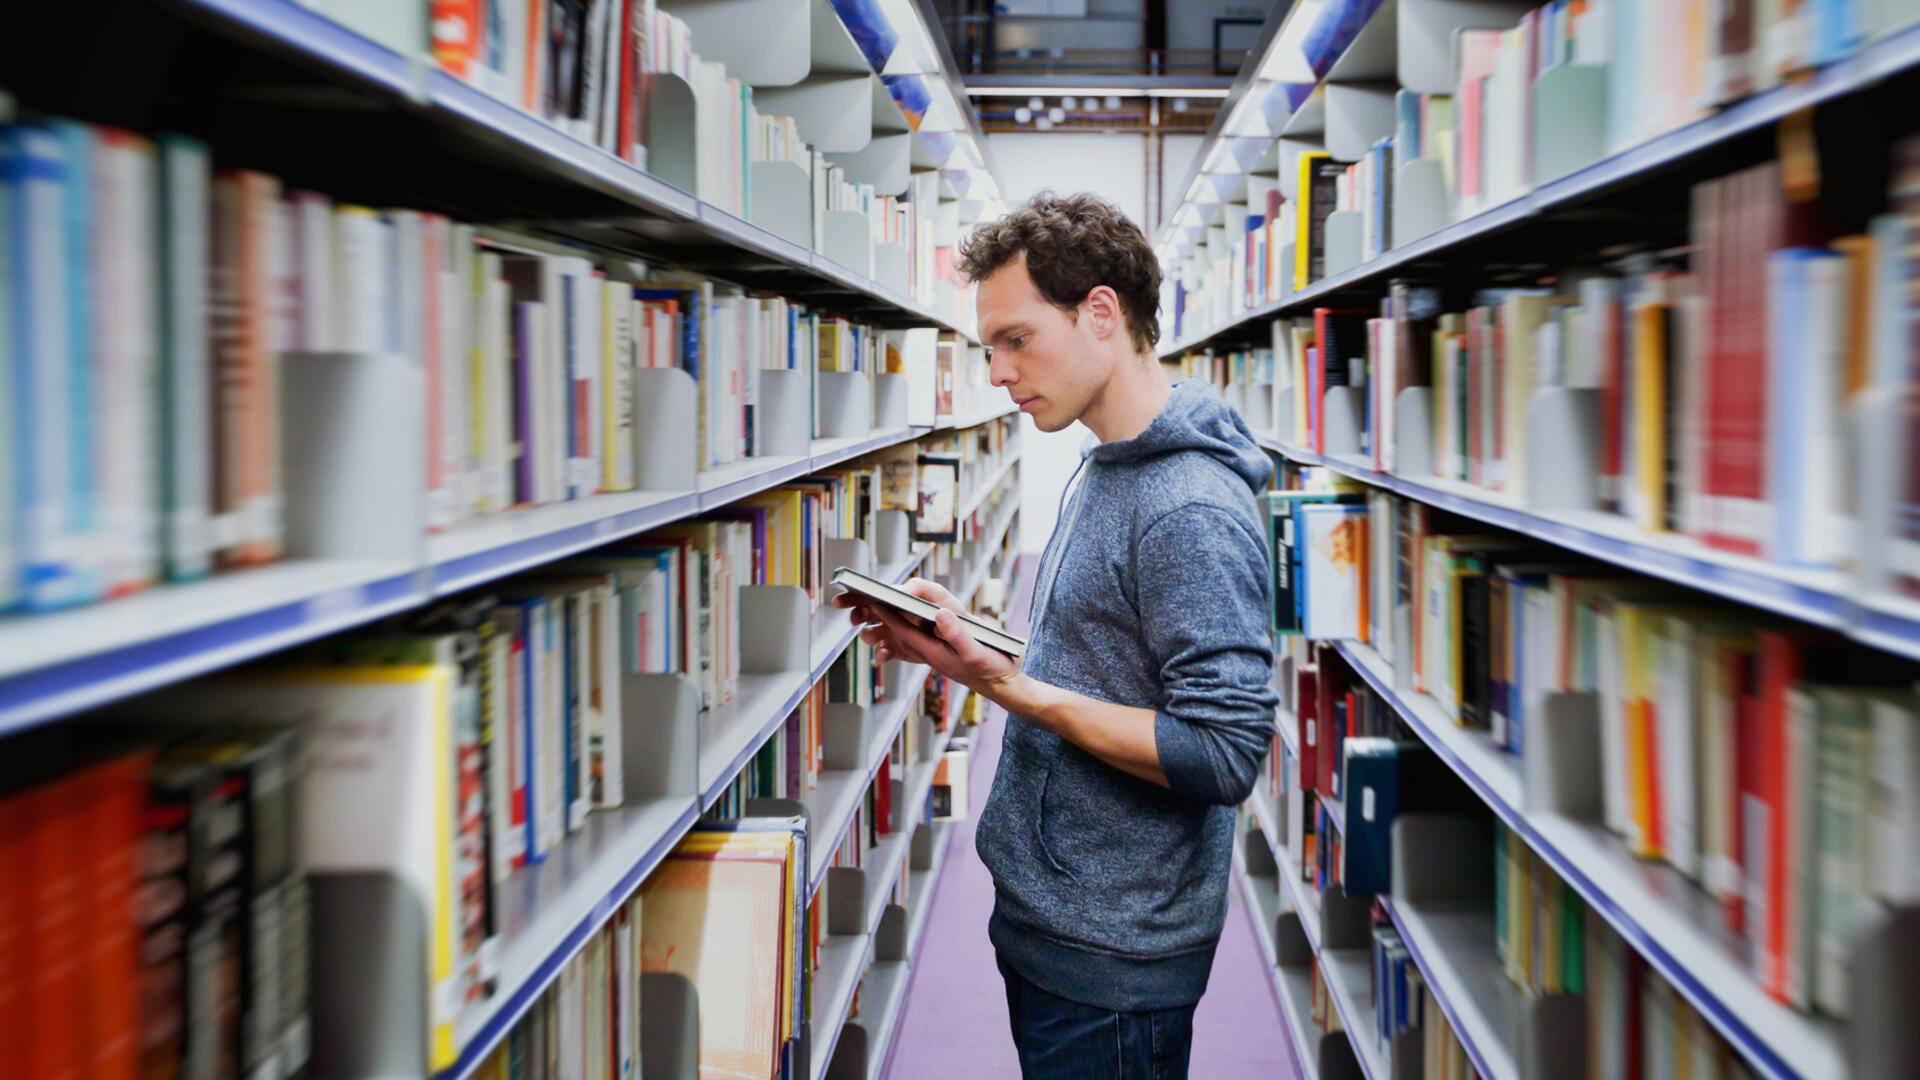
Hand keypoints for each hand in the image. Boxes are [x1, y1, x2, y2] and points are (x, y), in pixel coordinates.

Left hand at [830, 577, 1020, 697]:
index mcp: (936, 653)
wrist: (1002, 686)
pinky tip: (903, 626)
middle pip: (900, 635)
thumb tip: (940, 614)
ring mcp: (936, 655)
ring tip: (874, 613)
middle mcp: (931, 654)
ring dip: (890, 626)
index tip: (874, 600)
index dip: (889, 616)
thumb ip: (958, 634)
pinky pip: (918, 644)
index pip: (905, 632)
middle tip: (863, 605)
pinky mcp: (943, 655)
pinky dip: (907, 633)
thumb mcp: (977, 651)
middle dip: (882, 620)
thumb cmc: (991, 669)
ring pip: (906, 640)